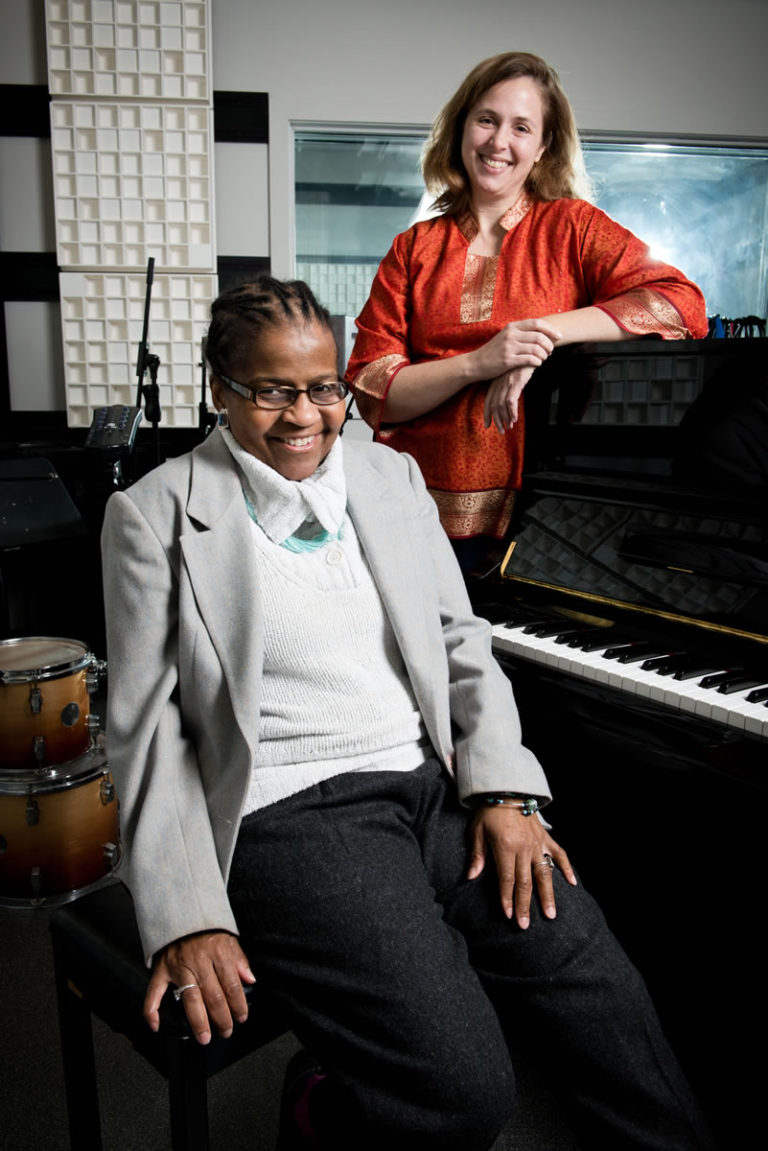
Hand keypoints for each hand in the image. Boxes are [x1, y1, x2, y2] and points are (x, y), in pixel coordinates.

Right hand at [144, 930, 255, 1044]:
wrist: (181, 913)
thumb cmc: (206, 930)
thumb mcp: (229, 940)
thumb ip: (239, 960)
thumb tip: (250, 980)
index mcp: (218, 953)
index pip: (231, 984)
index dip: (238, 1004)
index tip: (242, 1017)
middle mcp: (198, 961)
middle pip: (213, 995)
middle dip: (221, 1018)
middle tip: (226, 1031)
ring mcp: (178, 967)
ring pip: (189, 999)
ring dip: (198, 1022)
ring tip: (204, 1037)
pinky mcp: (161, 970)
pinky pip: (154, 993)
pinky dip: (152, 1011)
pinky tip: (157, 1026)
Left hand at [467, 805, 576, 928]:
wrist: (508, 789)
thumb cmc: (488, 811)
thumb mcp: (477, 830)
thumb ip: (477, 855)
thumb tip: (470, 877)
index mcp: (505, 846)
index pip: (506, 878)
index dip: (507, 898)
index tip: (508, 915)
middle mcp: (524, 848)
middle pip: (525, 882)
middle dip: (524, 905)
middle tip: (525, 925)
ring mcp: (537, 843)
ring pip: (544, 873)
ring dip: (547, 895)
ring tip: (551, 914)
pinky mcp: (545, 838)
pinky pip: (559, 854)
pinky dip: (567, 868)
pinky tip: (573, 883)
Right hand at [471, 318, 560, 381]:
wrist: (476, 363)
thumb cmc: (494, 351)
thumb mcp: (506, 336)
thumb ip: (521, 333)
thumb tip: (541, 333)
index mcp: (512, 327)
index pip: (537, 323)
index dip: (550, 330)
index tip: (559, 337)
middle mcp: (511, 335)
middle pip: (539, 336)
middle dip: (549, 345)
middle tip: (550, 351)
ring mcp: (509, 348)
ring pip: (536, 349)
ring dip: (544, 355)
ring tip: (543, 358)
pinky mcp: (508, 361)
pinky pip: (529, 360)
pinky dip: (537, 362)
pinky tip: (537, 364)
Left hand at [483, 366, 535, 431]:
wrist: (533, 346)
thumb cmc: (524, 361)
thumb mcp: (512, 373)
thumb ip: (508, 385)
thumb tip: (508, 401)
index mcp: (497, 380)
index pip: (488, 400)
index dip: (487, 413)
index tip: (487, 424)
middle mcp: (500, 382)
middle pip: (493, 405)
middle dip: (496, 420)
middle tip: (500, 431)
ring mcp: (508, 381)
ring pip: (501, 405)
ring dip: (504, 418)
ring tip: (508, 427)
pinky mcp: (517, 381)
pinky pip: (511, 400)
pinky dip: (512, 411)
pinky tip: (514, 419)